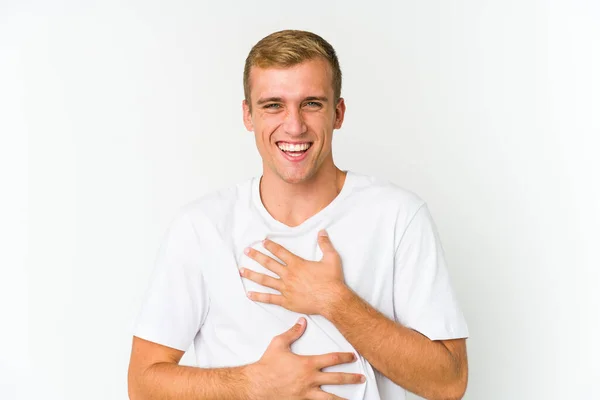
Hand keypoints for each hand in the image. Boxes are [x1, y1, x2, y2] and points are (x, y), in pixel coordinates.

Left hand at [241, 230, 346, 315]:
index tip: (263, 241)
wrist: (332, 300)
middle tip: (246, 251)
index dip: (271, 246)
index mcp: (297, 264)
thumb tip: (322, 232)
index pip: (280, 252)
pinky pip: (270, 298)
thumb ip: (325, 244)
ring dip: (252, 274)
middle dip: (256, 256)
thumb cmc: (332, 280)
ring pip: (265, 280)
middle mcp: (288, 275)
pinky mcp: (286, 301)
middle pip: (269, 264)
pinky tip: (249, 294)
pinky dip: (259, 297)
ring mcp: (286, 288)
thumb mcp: (331, 258)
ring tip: (242, 270)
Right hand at [245, 318, 364, 399]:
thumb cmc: (267, 365)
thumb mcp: (278, 344)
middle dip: (351, 378)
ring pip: (330, 397)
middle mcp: (310, 380)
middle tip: (361, 377)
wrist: (256, 385)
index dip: (345, 357)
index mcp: (307, 364)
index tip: (353, 357)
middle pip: (337, 379)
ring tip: (353, 399)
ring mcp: (306, 393)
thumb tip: (302, 322)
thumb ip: (292, 332)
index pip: (332, 359)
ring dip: (343, 397)